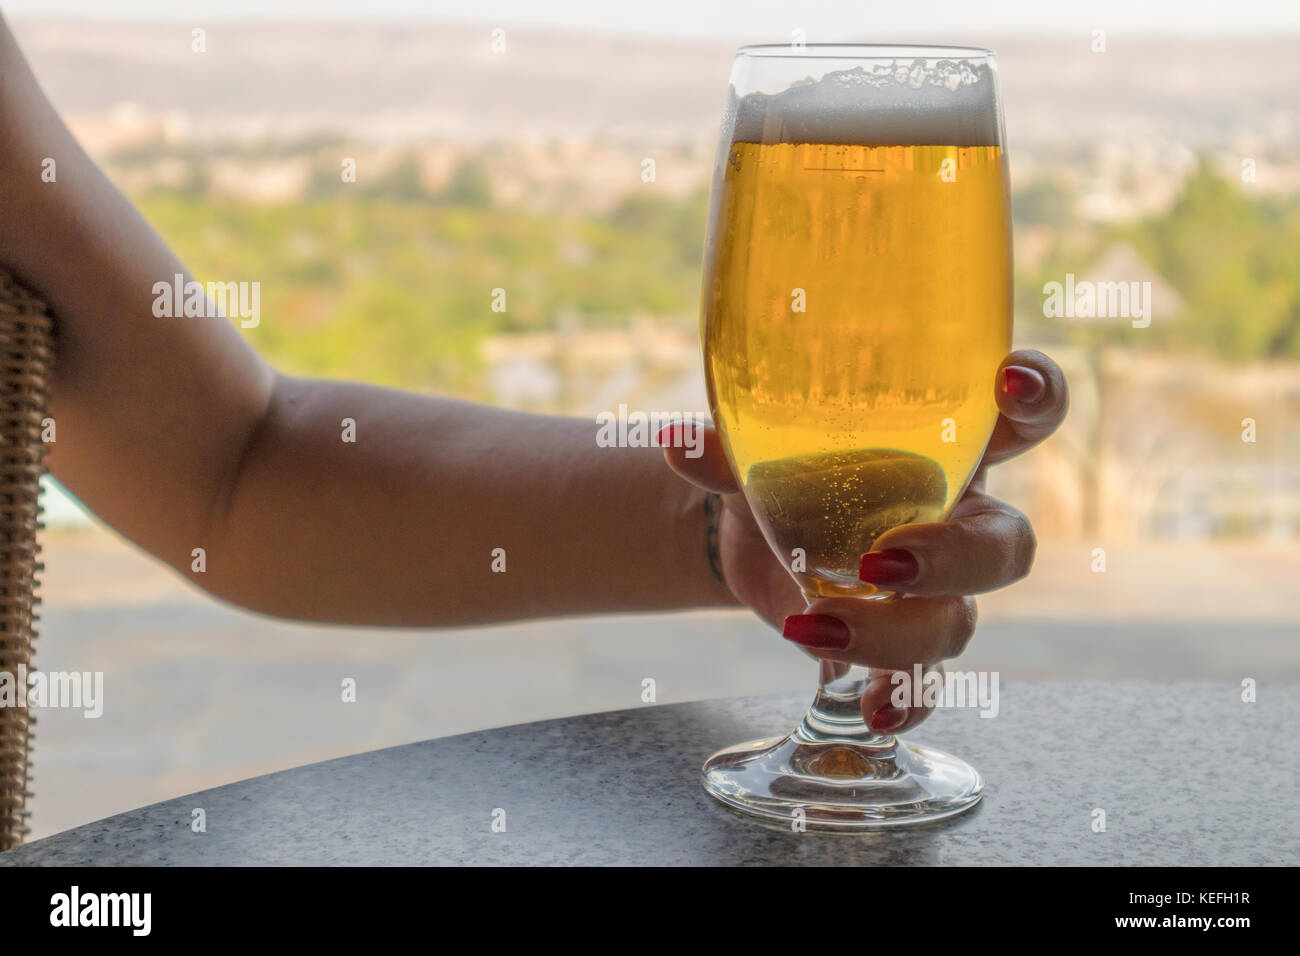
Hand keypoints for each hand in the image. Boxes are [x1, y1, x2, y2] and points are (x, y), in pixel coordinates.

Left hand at [664, 349, 1068, 731]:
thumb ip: (731, 444)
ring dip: (892, 634)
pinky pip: (924, 680)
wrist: (746, 525)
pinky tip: (872, 714)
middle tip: (880, 563)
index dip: (1039, 399)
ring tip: (813, 626)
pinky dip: (904, 700)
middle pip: (1003, 545)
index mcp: (945, 449)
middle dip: (955, 557)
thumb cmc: (779, 461)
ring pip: (953, 621)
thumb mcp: (760, 445)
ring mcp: (935, 589)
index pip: (1022, 419)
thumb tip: (680, 445)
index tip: (1011, 385)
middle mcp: (956, 519)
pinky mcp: (900, 640)